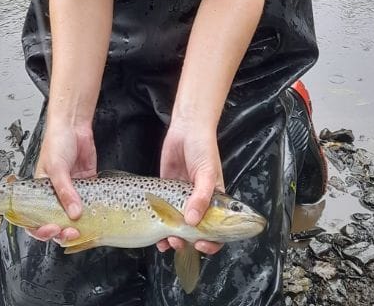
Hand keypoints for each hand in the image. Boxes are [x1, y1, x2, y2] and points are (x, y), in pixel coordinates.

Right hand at [26, 121, 95, 243]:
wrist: (74, 126)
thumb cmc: (57, 141)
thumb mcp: (57, 167)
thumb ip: (65, 190)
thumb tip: (74, 212)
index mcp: (40, 193)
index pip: (35, 220)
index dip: (42, 230)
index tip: (53, 230)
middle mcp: (55, 195)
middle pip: (56, 222)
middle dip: (62, 232)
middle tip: (72, 232)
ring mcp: (71, 192)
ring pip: (73, 217)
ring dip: (78, 225)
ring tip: (84, 227)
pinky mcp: (87, 187)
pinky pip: (88, 204)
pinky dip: (92, 212)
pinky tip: (96, 215)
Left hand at [157, 121, 223, 254]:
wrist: (186, 129)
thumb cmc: (203, 149)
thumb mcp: (206, 173)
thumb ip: (201, 197)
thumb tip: (192, 221)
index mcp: (215, 201)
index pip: (217, 229)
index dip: (212, 241)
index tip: (201, 244)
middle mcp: (199, 203)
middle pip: (196, 232)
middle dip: (188, 242)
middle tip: (179, 241)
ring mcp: (182, 199)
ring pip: (178, 227)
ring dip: (173, 238)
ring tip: (166, 241)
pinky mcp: (166, 192)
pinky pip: (164, 214)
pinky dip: (160, 226)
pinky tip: (156, 234)